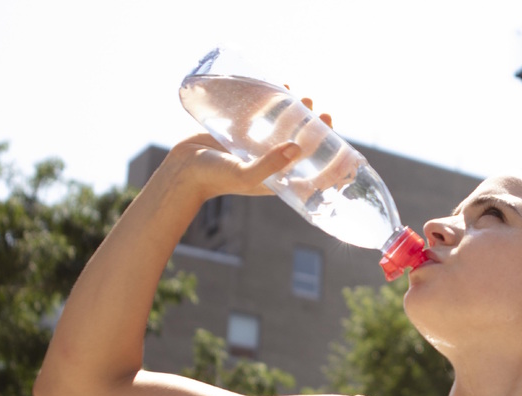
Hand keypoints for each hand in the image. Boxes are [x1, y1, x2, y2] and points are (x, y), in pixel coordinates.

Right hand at [169, 94, 334, 200]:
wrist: (181, 169)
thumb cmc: (214, 178)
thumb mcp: (245, 175)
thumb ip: (270, 165)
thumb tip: (297, 147)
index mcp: (276, 179)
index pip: (309, 173)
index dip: (327, 162)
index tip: (340, 147)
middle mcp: (269, 163)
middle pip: (299, 146)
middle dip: (314, 131)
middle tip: (324, 115)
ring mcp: (255, 147)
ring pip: (282, 128)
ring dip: (296, 115)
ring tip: (306, 100)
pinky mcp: (241, 133)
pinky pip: (262, 117)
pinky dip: (272, 104)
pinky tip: (282, 90)